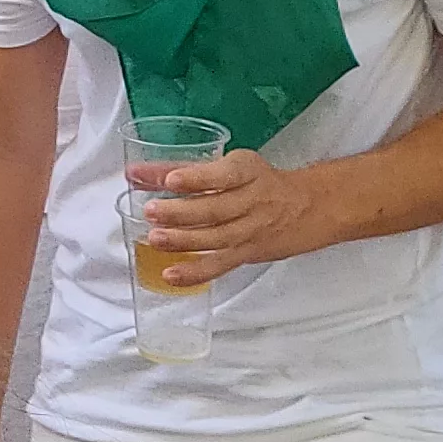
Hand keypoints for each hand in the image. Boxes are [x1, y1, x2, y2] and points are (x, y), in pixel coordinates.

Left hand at [136, 146, 330, 282]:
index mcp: (248, 172)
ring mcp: (251, 230)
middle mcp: (252, 201)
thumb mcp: (230, 166)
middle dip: (182, 212)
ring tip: (155, 239)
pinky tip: (172, 275)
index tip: (172, 180)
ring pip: (217, 238)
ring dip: (184, 241)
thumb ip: (182, 169)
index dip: (198, 178)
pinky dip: (195, 272)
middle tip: (152, 211)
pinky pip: (221, 265)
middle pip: (216, 209)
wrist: (307, 208)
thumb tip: (135, 174)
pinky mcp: (247, 253)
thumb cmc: (259, 182)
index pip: (224, 174)